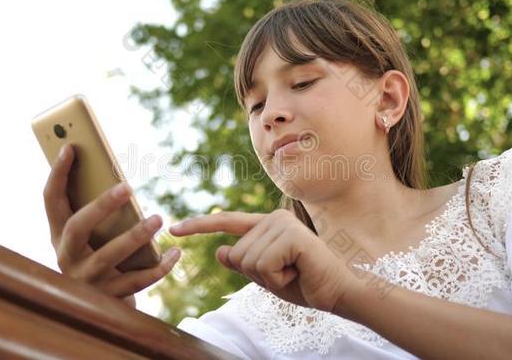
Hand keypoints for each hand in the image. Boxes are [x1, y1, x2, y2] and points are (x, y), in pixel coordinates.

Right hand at [43, 144, 180, 306]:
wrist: (100, 311)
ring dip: (135, 235)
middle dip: (102, 205)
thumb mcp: (93, 237)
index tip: (70, 146)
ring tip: (158, 218)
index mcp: (59, 236)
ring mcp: (86, 280)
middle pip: (78, 228)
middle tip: (129, 186)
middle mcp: (66, 258)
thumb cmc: (101, 259)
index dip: (57, 174)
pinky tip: (175, 253)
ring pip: (109, 256)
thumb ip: (98, 213)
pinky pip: (137, 282)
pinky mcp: (109, 299)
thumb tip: (121, 179)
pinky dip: (159, 268)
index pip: (50, 201)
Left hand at [169, 209, 349, 312]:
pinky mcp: (292, 235)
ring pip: (247, 261)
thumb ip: (245, 263)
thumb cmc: (304, 284)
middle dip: (257, 275)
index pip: (227, 223)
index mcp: (267, 225)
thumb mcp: (267, 276)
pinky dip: (277, 278)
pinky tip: (298, 272)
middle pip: (236, 253)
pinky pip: (263, 264)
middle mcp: (273, 218)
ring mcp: (283, 224)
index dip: (199, 226)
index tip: (174, 229)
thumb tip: (220, 251)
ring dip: (269, 278)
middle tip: (287, 274)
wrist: (337, 293)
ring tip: (294, 273)